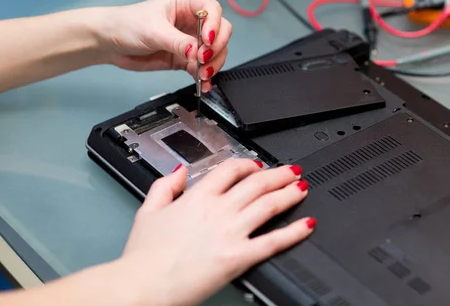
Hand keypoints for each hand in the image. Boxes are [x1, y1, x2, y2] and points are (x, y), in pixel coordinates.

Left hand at [101, 0, 231, 91]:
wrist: (110, 43)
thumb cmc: (128, 24)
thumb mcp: (153, 31)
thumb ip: (177, 42)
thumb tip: (196, 52)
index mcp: (187, 3)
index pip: (213, 10)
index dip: (215, 25)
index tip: (207, 41)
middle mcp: (193, 21)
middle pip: (221, 32)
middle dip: (216, 47)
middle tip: (203, 59)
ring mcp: (191, 41)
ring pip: (216, 52)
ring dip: (213, 64)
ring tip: (202, 75)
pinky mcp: (186, 59)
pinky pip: (202, 68)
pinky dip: (205, 77)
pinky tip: (202, 85)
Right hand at [120, 160, 314, 305]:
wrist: (142, 285)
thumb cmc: (143, 256)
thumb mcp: (148, 211)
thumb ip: (165, 186)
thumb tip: (180, 171)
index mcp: (197, 198)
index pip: (230, 170)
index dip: (248, 164)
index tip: (257, 165)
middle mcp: (218, 211)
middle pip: (256, 183)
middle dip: (278, 175)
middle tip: (292, 171)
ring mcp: (230, 232)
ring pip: (269, 205)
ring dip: (290, 193)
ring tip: (302, 187)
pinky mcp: (239, 256)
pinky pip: (273, 241)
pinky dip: (294, 231)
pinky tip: (307, 224)